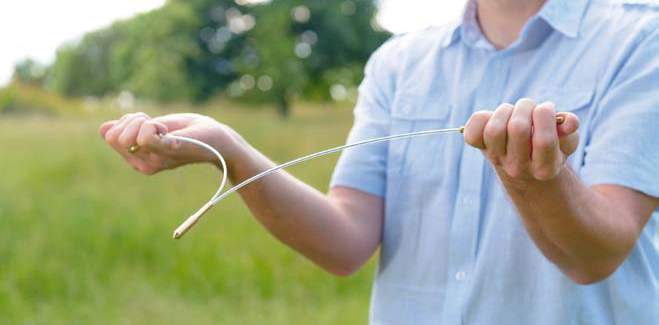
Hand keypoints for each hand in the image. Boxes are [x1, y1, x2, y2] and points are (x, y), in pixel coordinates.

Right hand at [100, 112, 237, 174]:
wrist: (219, 139)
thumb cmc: (190, 131)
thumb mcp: (155, 127)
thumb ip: (131, 129)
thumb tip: (104, 129)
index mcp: (138, 158)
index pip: (109, 135)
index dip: (126, 121)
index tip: (148, 121)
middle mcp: (143, 164)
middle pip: (113, 136)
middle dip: (131, 120)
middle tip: (157, 123)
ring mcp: (155, 160)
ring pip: (126, 136)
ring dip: (143, 121)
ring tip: (165, 128)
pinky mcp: (170, 151)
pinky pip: (145, 138)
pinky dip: (152, 126)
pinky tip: (168, 129)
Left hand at [463, 98, 579, 184]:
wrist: (524, 166)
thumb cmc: (549, 146)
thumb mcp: (566, 140)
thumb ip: (571, 129)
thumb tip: (569, 122)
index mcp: (545, 168)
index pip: (544, 140)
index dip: (546, 115)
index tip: (547, 108)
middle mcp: (518, 168)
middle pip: (518, 129)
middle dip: (526, 107)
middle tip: (530, 107)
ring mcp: (496, 159)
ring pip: (494, 129)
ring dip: (505, 111)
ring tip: (513, 112)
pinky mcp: (480, 149)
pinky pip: (472, 132)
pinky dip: (481, 118)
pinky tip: (495, 118)